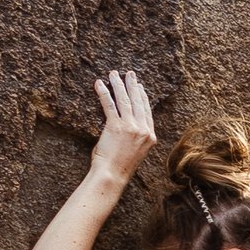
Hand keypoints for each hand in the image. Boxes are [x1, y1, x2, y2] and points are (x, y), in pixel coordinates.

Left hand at [89, 69, 156, 190]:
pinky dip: (103, 93)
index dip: (143, 97)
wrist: (112, 176)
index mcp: (150, 136)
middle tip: (129, 73)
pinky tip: (99, 84)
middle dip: (132, 85)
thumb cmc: (120, 167)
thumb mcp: (135, 151)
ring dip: (118, 84)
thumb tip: (128, 127)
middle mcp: (143, 130)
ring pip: (124, 100)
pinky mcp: (116, 126)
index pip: (147, 111)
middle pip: (138, 102)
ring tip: (114, 74)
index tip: (139, 86)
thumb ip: (135, 137)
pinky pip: (109, 104)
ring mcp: (130, 127)